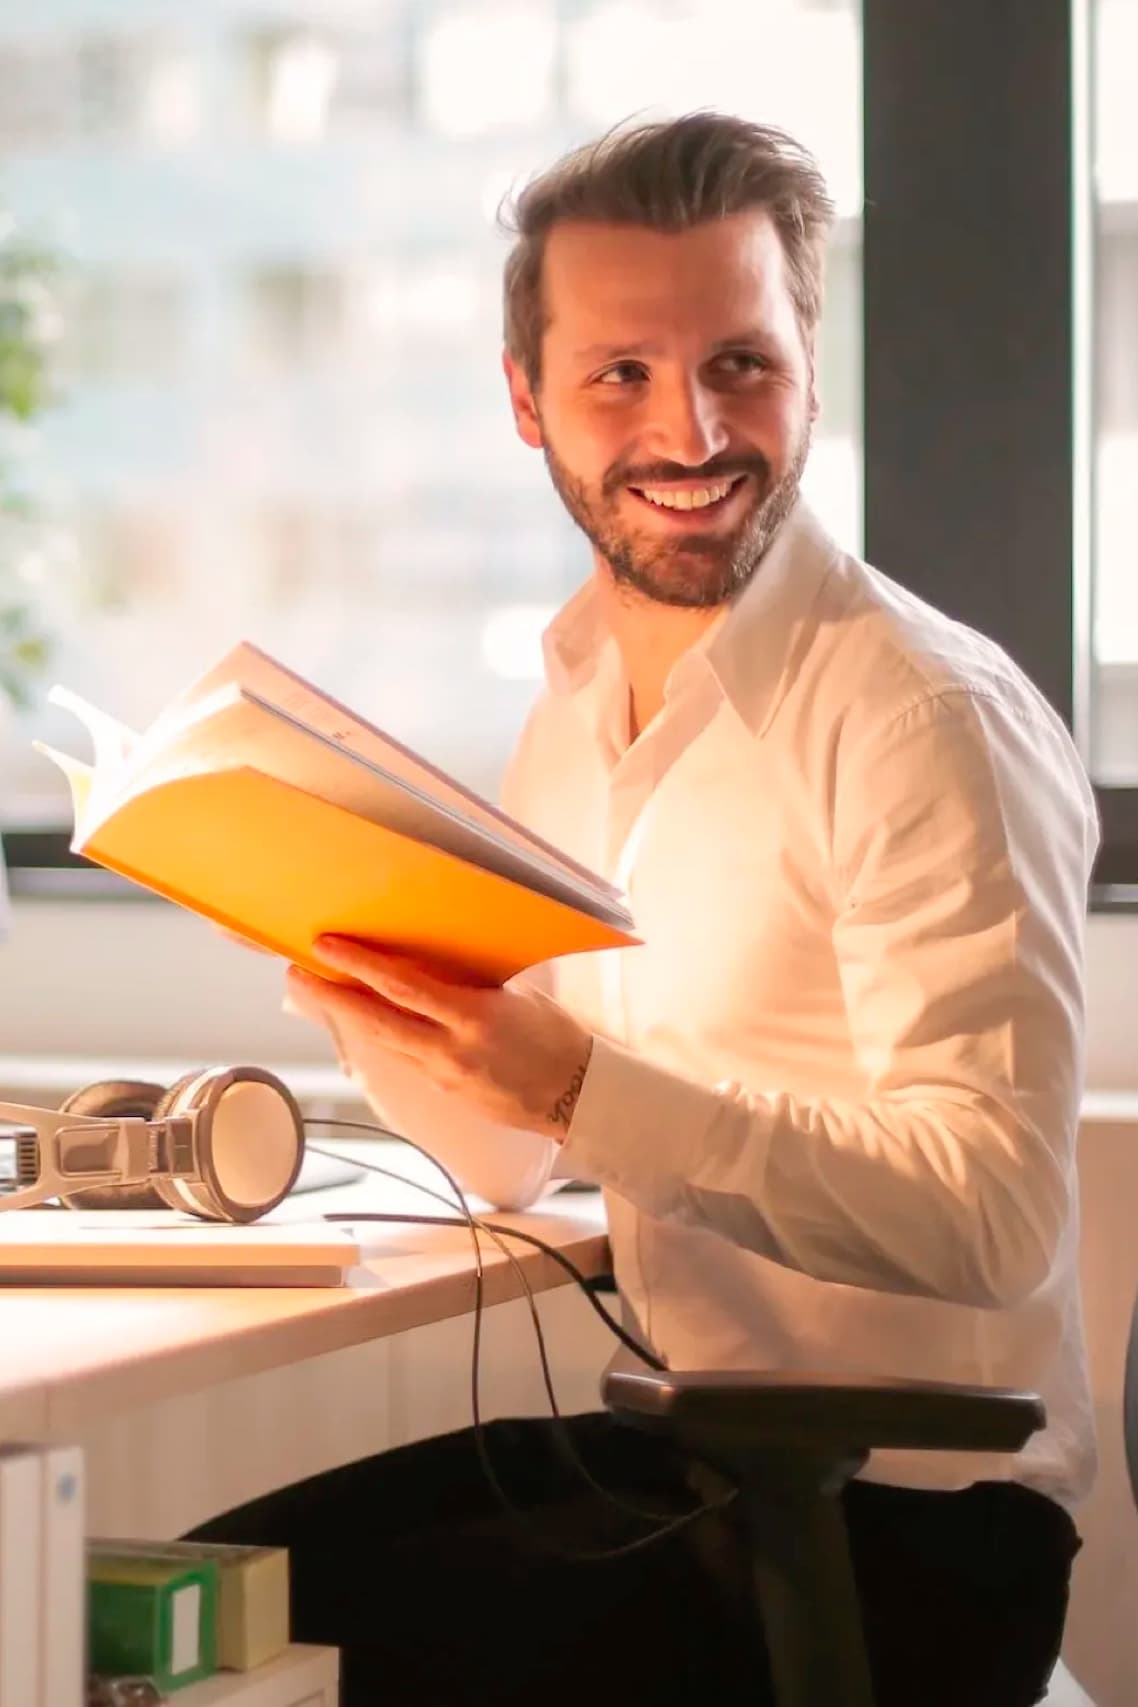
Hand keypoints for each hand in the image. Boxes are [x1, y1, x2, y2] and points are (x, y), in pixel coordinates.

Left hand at [285, 935, 593, 1138]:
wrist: (579, 1096)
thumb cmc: (558, 1038)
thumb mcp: (516, 997)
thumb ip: (471, 983)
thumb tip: (432, 962)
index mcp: (473, 1017)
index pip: (402, 986)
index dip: (359, 965)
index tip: (328, 946)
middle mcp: (451, 1049)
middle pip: (376, 1021)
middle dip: (333, 996)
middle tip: (300, 973)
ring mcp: (444, 1076)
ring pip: (384, 1042)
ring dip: (350, 1018)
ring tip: (323, 992)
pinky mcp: (445, 1092)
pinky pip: (406, 1058)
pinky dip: (383, 1036)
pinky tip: (369, 1021)